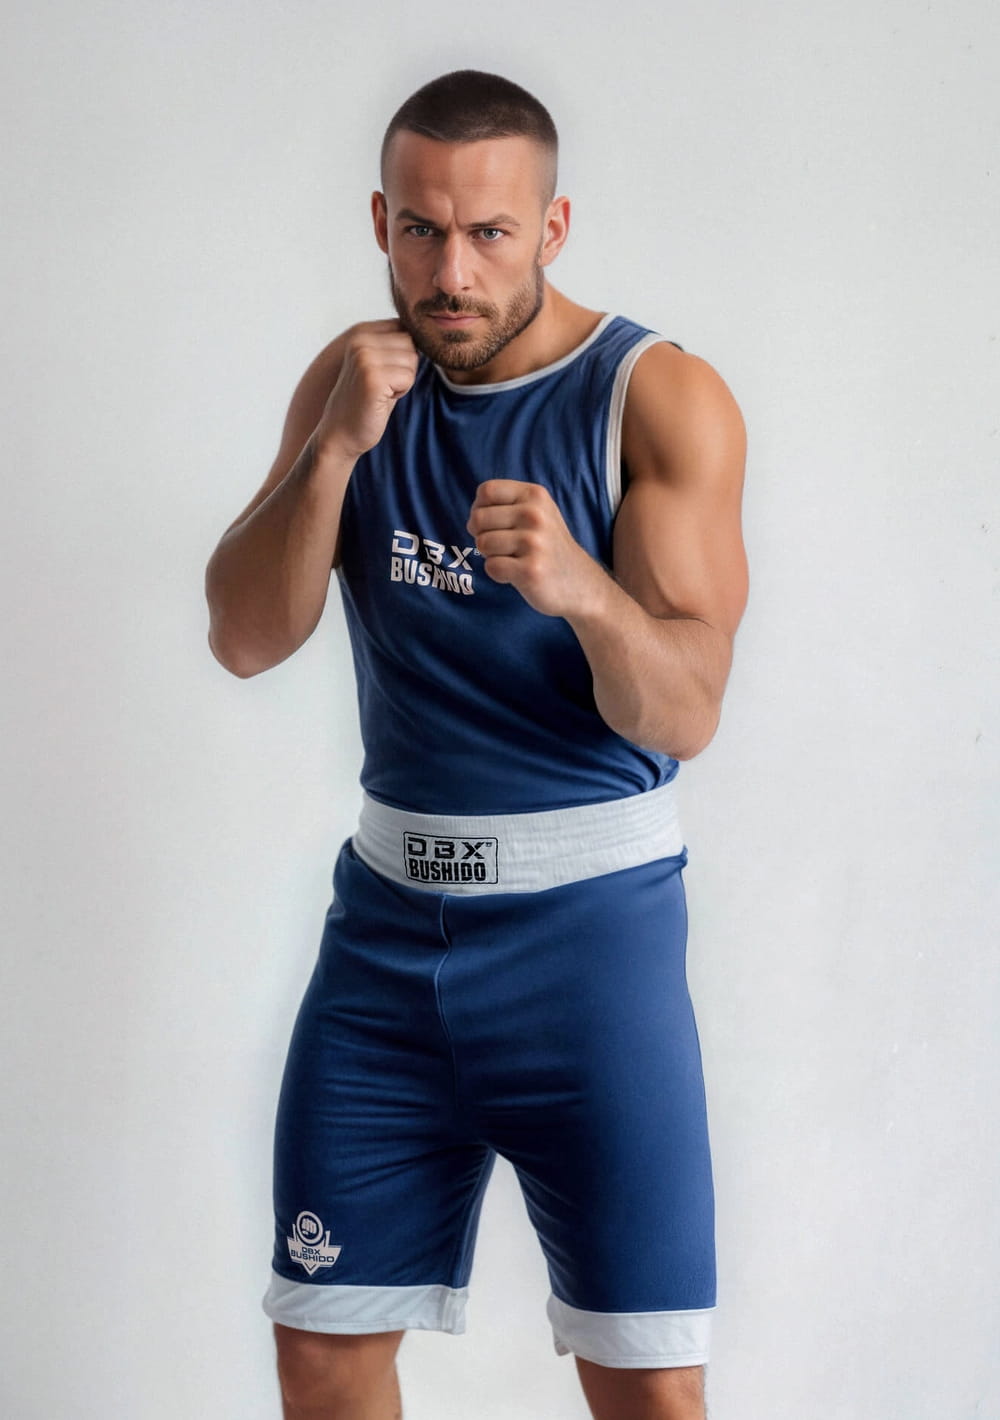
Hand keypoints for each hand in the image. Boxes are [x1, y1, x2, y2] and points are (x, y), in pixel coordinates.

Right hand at [315, 320, 418, 460]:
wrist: (339, 434)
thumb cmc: (364, 402)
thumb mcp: (377, 363)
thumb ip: (393, 344)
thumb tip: (425, 332)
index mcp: (360, 332)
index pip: (404, 329)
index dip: (403, 354)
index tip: (384, 373)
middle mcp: (360, 340)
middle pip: (411, 343)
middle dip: (405, 367)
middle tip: (383, 386)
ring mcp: (364, 357)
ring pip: (412, 359)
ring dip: (403, 381)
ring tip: (381, 392)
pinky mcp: (372, 377)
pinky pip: (409, 377)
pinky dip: (401, 392)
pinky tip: (381, 399)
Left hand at [466, 480, 605, 617]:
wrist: (579, 582)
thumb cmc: (547, 546)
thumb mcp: (537, 511)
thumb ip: (506, 504)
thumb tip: (473, 516)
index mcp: (535, 495)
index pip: (486, 491)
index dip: (480, 509)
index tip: (493, 524)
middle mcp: (536, 514)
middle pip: (479, 518)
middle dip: (482, 535)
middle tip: (504, 546)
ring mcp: (534, 542)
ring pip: (482, 543)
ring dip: (491, 555)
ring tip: (514, 559)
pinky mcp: (531, 570)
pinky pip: (491, 567)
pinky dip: (498, 574)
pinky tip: (517, 574)